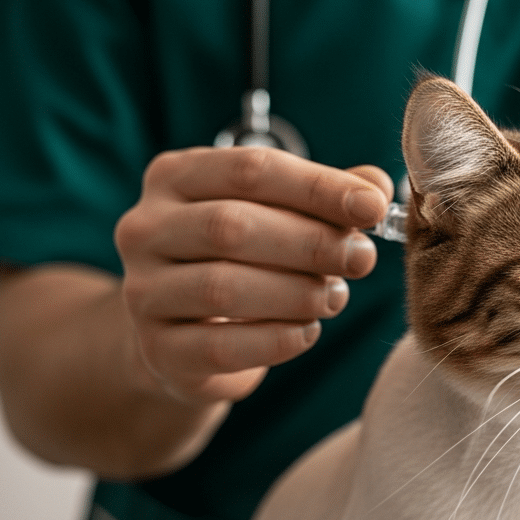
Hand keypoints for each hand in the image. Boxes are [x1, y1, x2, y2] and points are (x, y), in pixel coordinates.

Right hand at [114, 147, 392, 404]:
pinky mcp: (158, 350)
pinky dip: (278, 338)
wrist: (186, 337)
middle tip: (362, 258)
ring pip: (224, 287)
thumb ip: (325, 197)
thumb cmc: (242, 260)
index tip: (373, 207)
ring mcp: (143, 291)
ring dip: (297, 293)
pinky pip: (222, 346)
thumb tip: (377, 188)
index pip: (250, 169)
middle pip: (232, 226)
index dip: (318, 187)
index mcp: (176, 177)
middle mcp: (145, 228)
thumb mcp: (278, 215)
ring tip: (335, 296)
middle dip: (311, 242)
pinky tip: (308, 331)